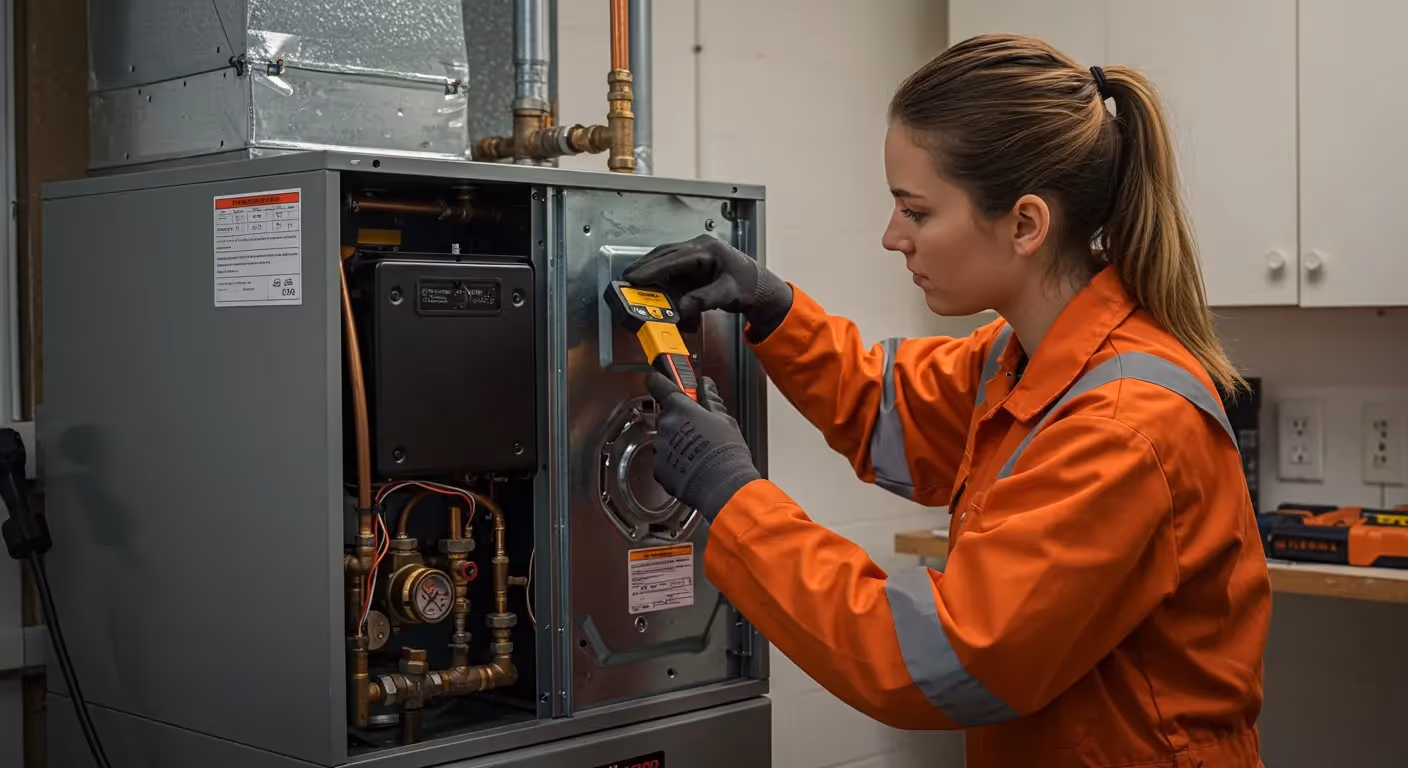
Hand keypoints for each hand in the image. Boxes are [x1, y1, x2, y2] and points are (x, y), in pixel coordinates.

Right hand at [622, 234, 792, 338]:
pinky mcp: (695, 263)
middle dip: (646, 265)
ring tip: (634, 280)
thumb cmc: (749, 285)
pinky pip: (673, 266)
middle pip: (666, 253)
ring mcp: (697, 254)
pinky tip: (653, 285)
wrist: (761, 288)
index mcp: (709, 249)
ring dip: (651, 269)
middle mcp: (701, 247)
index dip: (654, 268)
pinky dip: (661, 275)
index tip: (637, 277)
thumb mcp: (727, 294)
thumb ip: (703, 300)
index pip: (675, 257)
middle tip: (628, 278)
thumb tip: (682, 308)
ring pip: (667, 258)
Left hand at [645, 372, 760, 520]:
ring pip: (666, 439)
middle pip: (667, 416)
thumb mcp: (724, 419)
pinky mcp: (659, 469)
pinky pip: (665, 460)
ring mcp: (660, 448)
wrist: (723, 486)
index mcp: (680, 409)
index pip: (658, 384)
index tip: (661, 381)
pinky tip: (693, 466)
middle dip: (680, 420)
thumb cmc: (726, 453)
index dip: (659, 381)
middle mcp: (665, 426)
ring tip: (700, 453)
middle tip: (700, 429)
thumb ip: (710, 399)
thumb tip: (705, 384)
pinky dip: (675, 462)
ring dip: (678, 442)